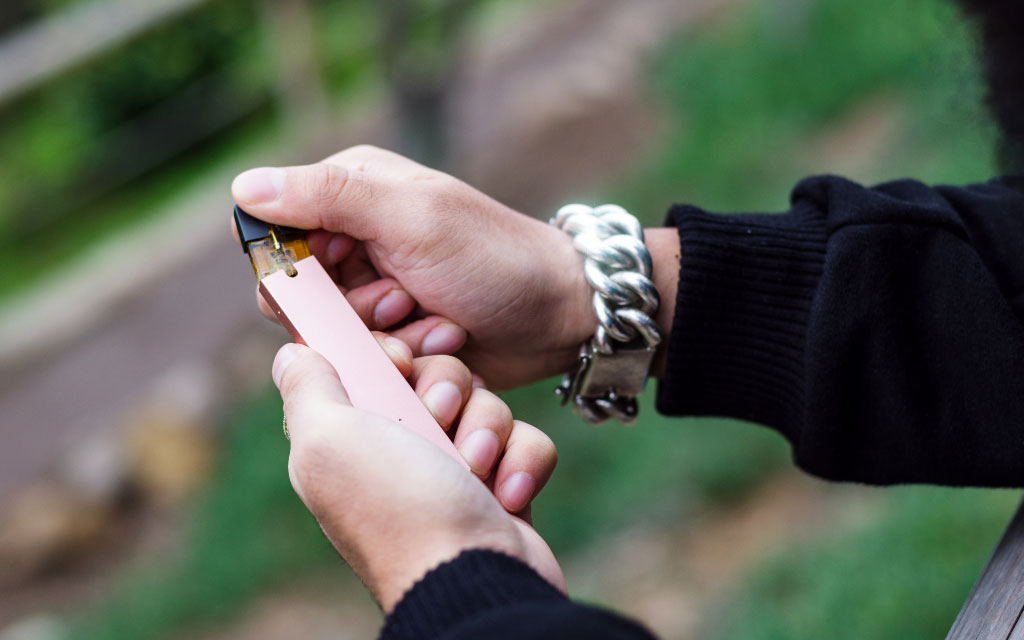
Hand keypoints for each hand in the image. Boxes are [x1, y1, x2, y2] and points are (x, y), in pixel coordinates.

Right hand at [233, 145, 596, 388]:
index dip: (292, 269)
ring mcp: (372, 286)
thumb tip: (243, 186)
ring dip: (382, 337)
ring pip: (328, 331)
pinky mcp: (391, 330)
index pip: (271, 230)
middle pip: (294, 290)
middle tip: (403, 300)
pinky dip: (402, 355)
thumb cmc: (493, 258)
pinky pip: (363, 355)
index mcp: (350, 189)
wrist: (556, 316)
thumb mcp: (412, 219)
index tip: (336, 283)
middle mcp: (353, 235)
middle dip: (349, 310)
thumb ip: (329, 198)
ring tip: (433, 320)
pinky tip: (444, 340)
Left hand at [273, 336, 563, 611]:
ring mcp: (452, 469)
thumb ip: (307, 388)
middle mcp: (398, 450)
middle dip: (447, 389)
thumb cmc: (399, 509)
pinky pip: (522, 438)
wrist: (475, 579)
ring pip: (484, 402)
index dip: (388, 353)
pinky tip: (505, 495)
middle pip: (435, 374)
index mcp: (348, 437)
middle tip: (438, 418)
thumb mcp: (328, 441)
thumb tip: (290, 354)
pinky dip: (521, 461)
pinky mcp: (500, 484)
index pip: (369, 364)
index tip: (398, 364)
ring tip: (475, 471)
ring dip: (487, 430)